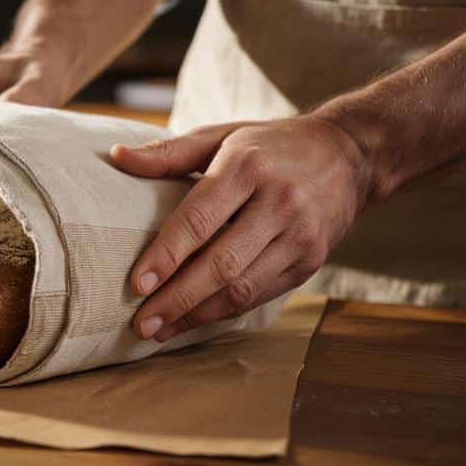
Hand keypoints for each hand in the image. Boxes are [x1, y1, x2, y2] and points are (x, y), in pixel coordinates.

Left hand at [110, 115, 371, 341]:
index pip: (199, 219)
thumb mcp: (221, 136)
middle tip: (141, 323)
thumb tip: (116, 156)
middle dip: (178, 299)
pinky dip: (225, 312)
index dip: (167, 255)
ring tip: (159, 330)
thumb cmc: (270, 145)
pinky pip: (262, 294)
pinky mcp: (312, 260)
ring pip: (243, 288)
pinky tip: (194, 320)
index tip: (137, 284)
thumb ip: (169, 152)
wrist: (350, 155)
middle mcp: (278, 202)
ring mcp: (300, 235)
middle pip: (221, 263)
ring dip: (198, 315)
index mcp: (247, 167)